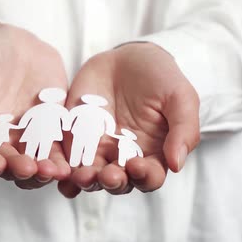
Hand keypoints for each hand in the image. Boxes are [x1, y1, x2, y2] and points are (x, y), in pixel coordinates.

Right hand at [0, 22, 70, 188]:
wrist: (11, 41)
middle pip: (6, 169)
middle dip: (18, 170)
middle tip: (29, 167)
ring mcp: (25, 139)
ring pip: (33, 165)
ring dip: (42, 172)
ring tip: (53, 169)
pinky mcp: (50, 130)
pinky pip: (57, 150)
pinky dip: (62, 159)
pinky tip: (69, 163)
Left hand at [58, 42, 199, 196]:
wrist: (127, 58)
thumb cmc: (160, 78)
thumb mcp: (180, 97)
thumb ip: (183, 129)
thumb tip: (177, 164)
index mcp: (152, 155)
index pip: (149, 177)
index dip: (144, 176)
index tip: (138, 165)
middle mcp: (124, 159)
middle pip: (118, 182)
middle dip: (113, 182)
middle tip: (108, 175)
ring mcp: (97, 150)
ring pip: (90, 176)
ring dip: (86, 180)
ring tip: (82, 176)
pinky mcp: (74, 138)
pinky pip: (66, 158)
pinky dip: (61, 168)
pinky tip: (59, 170)